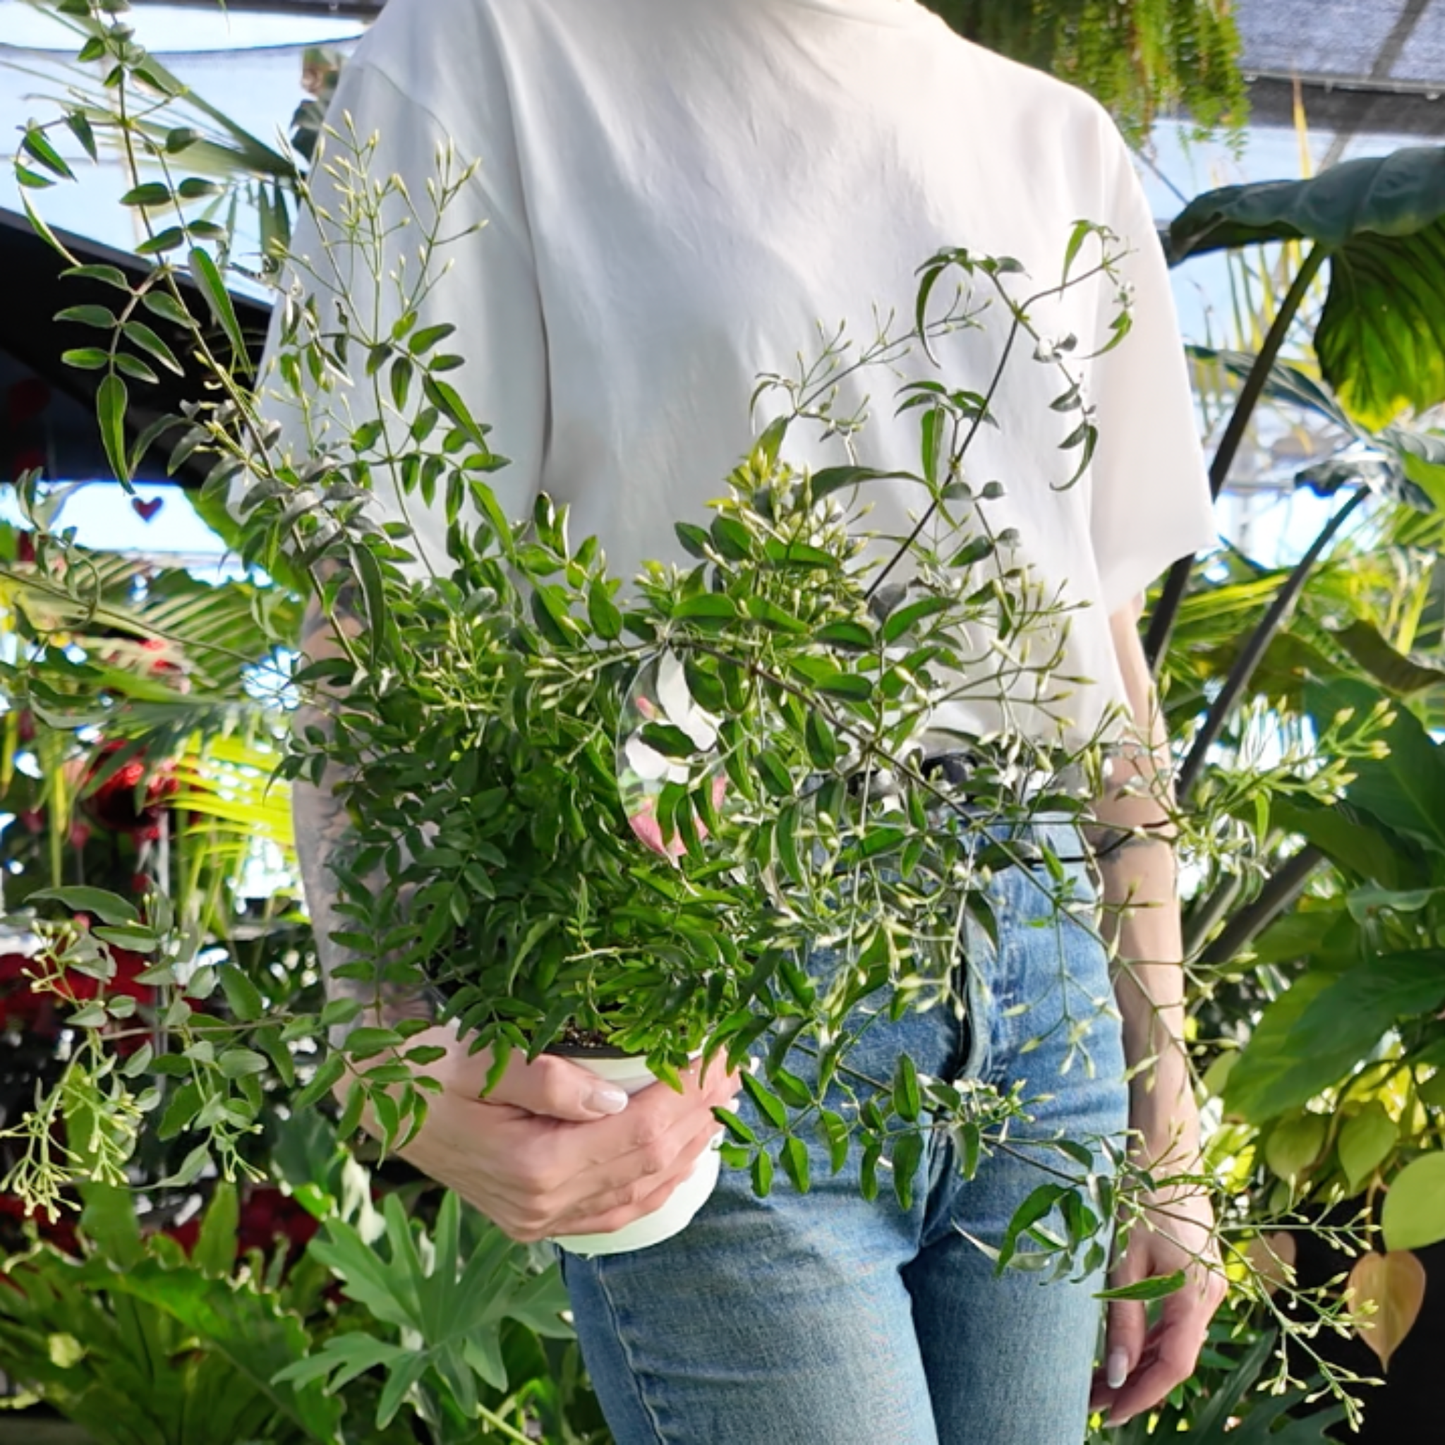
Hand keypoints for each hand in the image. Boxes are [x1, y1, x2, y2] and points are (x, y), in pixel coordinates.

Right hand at [369, 1025, 741, 1241]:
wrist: (377, 1100)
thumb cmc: (429, 1066)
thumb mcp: (481, 1056)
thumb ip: (549, 1080)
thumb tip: (617, 1099)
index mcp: (535, 1164)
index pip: (640, 1130)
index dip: (690, 1094)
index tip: (724, 1054)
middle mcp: (543, 1204)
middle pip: (649, 1163)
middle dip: (701, 1114)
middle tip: (737, 1069)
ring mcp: (539, 1220)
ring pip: (639, 1193)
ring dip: (688, 1149)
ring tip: (723, 1105)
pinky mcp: (535, 1220)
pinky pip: (613, 1213)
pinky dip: (656, 1184)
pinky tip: (682, 1157)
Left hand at [1090, 1174, 1226, 1425]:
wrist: (1166, 1150)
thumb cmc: (1139, 1197)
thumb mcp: (1123, 1258)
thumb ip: (1122, 1319)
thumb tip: (1114, 1376)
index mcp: (1196, 1295)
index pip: (1173, 1368)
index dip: (1141, 1396)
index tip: (1107, 1415)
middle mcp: (1210, 1297)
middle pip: (1175, 1360)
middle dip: (1134, 1385)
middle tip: (1090, 1402)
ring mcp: (1208, 1288)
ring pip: (1176, 1343)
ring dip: (1140, 1365)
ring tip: (1098, 1381)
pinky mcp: (1199, 1277)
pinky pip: (1177, 1323)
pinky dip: (1151, 1341)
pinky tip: (1124, 1350)